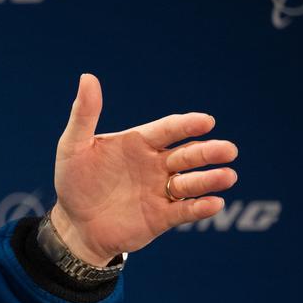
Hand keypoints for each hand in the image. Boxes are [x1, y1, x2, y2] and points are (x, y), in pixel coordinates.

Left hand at [50, 74, 239, 264]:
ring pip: (192, 182)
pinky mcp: (163, 217)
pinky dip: (201, 208)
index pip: (169, 129)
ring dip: (210, 179)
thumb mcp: (73, 147)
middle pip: (188, 154)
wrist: (73, 224)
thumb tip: (87, 77)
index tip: (206, 121)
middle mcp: (156, 164)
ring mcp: (161, 190)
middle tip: (228, 150)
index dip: (188, 125)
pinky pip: (185, 211)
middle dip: (209, 152)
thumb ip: (84, 115)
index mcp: (140, 142)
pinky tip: (213, 203)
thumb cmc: (74, 181)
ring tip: (228, 176)